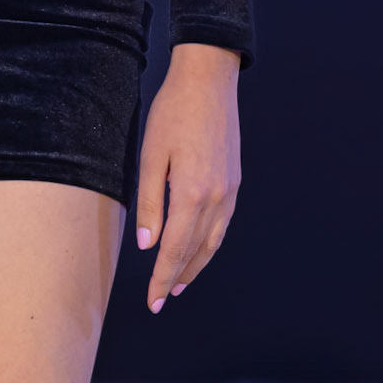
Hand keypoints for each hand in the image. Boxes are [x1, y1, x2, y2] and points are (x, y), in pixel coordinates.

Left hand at [134, 42, 240, 313]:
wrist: (209, 81)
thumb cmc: (173, 112)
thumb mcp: (151, 155)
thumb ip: (150, 202)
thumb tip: (147, 244)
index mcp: (192, 194)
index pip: (175, 249)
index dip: (161, 277)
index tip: (152, 301)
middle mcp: (216, 199)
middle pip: (196, 251)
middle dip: (177, 277)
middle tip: (161, 299)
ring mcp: (230, 191)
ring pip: (213, 241)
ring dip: (196, 265)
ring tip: (179, 282)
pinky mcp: (234, 181)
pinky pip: (222, 224)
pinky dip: (209, 244)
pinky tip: (199, 247)